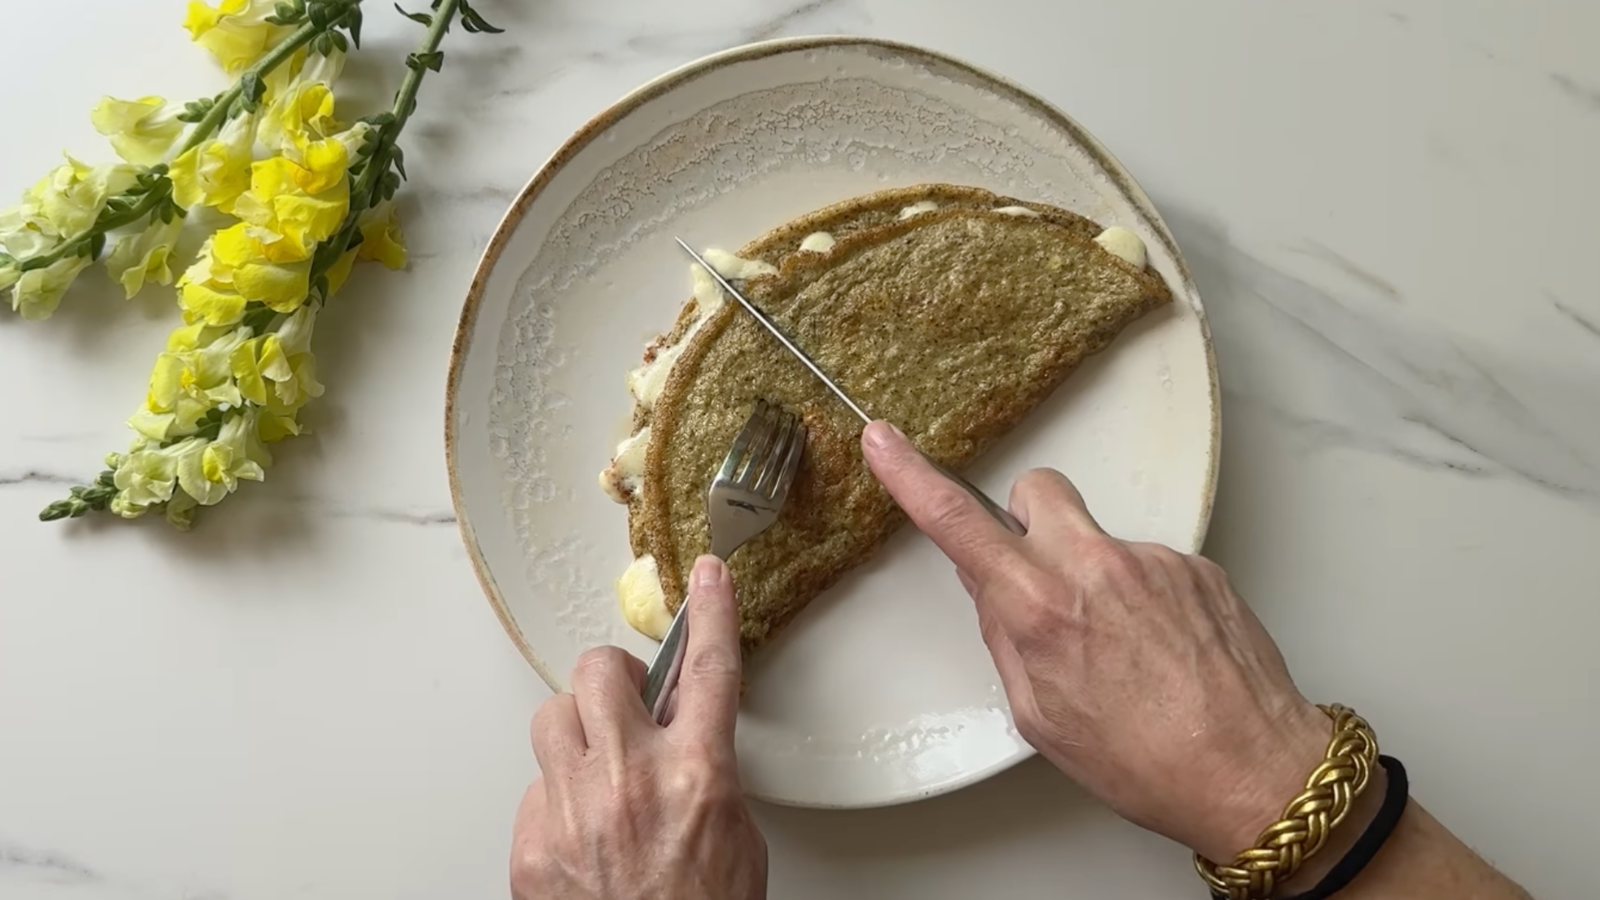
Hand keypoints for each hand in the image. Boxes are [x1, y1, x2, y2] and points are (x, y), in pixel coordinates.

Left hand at [510, 556, 767, 899]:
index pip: (707, 669)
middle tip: (624, 696)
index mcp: (697, 774)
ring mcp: (575, 809)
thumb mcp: (736, 839)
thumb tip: (684, 753)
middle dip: (610, 674)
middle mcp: (630, 779)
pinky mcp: (533, 845)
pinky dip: (556, 799)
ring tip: (595, 762)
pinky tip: (579, 830)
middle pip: (598, 670)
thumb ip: (707, 777)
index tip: (707, 578)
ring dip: (574, 728)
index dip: (710, 613)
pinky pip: (534, 790)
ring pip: (551, 718)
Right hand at [861, 422, 1331, 862]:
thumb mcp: (1040, 716)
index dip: (910, 476)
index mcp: (1040, 608)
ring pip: (1096, 535)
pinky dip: (1144, 596)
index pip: (957, 523)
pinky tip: (1162, 650)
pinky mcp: (1198, 565)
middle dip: (1025, 521)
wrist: (1253, 772)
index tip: (885, 442)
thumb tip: (991, 592)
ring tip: (1122, 649)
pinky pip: (1148, 562)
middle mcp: (1094, 567)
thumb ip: (1006, 638)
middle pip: (1035, 491)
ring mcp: (1152, 559)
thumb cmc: (1149, 762)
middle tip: (1038, 576)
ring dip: (1092, 574)